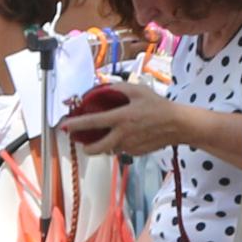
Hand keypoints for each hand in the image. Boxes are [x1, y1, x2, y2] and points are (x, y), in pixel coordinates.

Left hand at [57, 90, 188, 159]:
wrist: (177, 125)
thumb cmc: (158, 105)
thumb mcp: (138, 90)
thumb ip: (118, 88)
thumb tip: (104, 88)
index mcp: (121, 118)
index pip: (92, 123)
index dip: (75, 125)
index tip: (64, 126)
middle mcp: (122, 135)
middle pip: (96, 147)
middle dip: (86, 147)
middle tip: (83, 143)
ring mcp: (129, 146)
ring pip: (109, 149)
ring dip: (105, 144)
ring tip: (109, 134)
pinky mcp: (136, 153)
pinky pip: (122, 150)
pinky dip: (120, 144)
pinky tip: (127, 135)